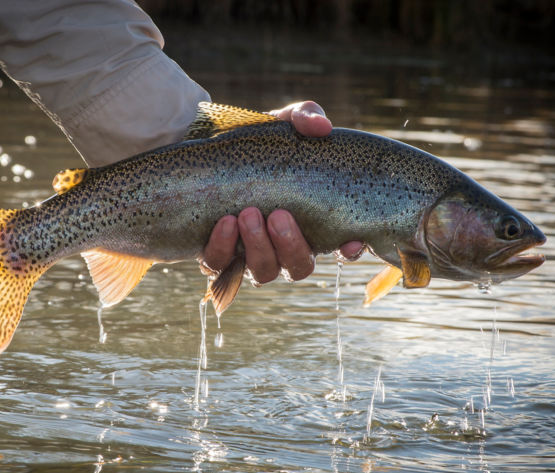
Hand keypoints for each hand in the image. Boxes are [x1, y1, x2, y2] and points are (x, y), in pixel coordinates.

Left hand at [201, 101, 364, 282]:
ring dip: (258, 247)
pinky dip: (223, 247)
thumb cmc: (254, 143)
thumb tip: (322, 126)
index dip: (349, 250)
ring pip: (263, 272)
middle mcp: (282, 246)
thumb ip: (305, 117)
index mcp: (310, 221)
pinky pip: (220, 265)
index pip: (340, 248)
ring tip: (247, 214)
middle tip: (277, 215)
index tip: (351, 240)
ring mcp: (249, 255)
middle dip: (291, 245)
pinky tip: (225, 222)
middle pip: (299, 267)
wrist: (203, 148)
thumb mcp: (281, 123)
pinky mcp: (216, 255)